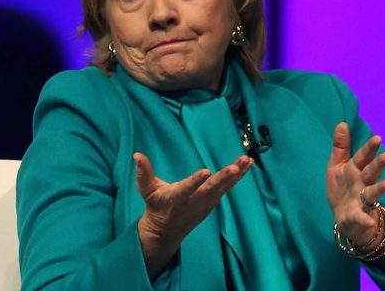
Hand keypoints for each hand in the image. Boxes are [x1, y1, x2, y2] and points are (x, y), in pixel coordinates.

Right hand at [134, 152, 252, 278]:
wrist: (166, 231)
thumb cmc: (156, 205)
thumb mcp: (147, 190)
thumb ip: (143, 173)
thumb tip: (137, 155)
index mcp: (177, 197)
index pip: (187, 189)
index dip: (195, 181)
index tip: (206, 172)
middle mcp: (195, 201)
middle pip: (211, 189)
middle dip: (224, 178)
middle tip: (235, 167)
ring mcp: (206, 202)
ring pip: (224, 187)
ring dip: (236, 174)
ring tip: (247, 161)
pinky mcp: (213, 201)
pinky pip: (228, 187)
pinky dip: (238, 177)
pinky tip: (247, 165)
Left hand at [326, 122, 384, 246]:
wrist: (344, 217)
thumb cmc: (343, 187)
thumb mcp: (337, 166)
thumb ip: (341, 146)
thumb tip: (342, 123)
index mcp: (354, 170)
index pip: (362, 157)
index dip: (369, 148)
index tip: (377, 138)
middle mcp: (361, 183)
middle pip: (371, 172)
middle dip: (378, 165)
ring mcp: (361, 200)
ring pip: (372, 193)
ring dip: (380, 188)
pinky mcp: (356, 216)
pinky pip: (361, 218)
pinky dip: (364, 220)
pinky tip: (367, 221)